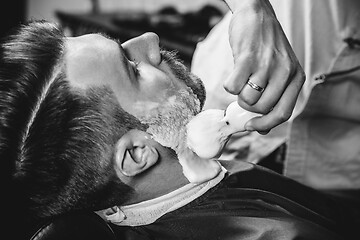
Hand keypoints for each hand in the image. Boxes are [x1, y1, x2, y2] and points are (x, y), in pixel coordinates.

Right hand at [223, 0, 304, 132]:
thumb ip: (274, 98)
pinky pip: (232, 87)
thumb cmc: (265, 47)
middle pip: (261, 109)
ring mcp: (267, 65)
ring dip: (238, 95)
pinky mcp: (247, 58)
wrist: (257, 14)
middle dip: (248, 107)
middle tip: (244, 93)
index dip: (265, 124)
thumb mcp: (278, 71)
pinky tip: (234, 73)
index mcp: (295, 78)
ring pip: (247, 100)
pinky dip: (229, 85)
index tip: (251, 125)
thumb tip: (261, 129)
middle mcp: (285, 72)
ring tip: (241, 79)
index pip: (283, 113)